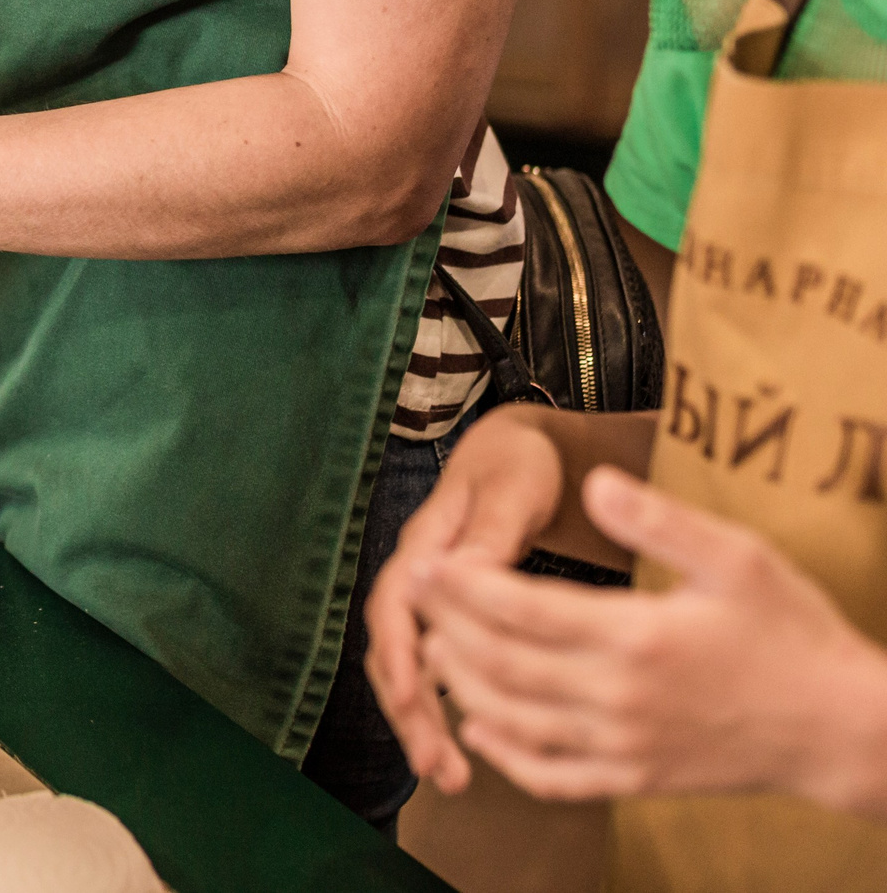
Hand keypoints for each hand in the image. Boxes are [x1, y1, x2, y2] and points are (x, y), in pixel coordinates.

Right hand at [366, 408, 569, 794]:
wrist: (520, 449)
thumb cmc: (517, 464)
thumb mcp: (511, 489)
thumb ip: (489, 534)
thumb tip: (466, 577)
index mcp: (425, 548)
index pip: (394, 605)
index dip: (402, 653)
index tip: (415, 695)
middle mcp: (417, 580)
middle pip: (394, 653)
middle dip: (409, 713)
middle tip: (437, 766)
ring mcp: (431, 602)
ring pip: (410, 670)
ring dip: (422, 724)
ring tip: (450, 776)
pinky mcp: (452, 620)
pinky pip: (435, 672)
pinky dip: (443, 712)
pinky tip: (466, 749)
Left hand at [416, 467, 886, 815]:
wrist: (841, 728)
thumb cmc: (792, 633)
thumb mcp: (738, 557)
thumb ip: (660, 520)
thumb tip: (594, 480)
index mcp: (637, 637)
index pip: (521, 610)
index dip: (463, 587)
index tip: (428, 562)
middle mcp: (620, 698)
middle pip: (503, 666)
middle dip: (450, 630)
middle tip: (419, 599)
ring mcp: (625, 746)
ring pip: (517, 721)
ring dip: (465, 687)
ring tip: (436, 650)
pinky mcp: (637, 780)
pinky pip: (554, 777)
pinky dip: (506, 755)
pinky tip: (481, 726)